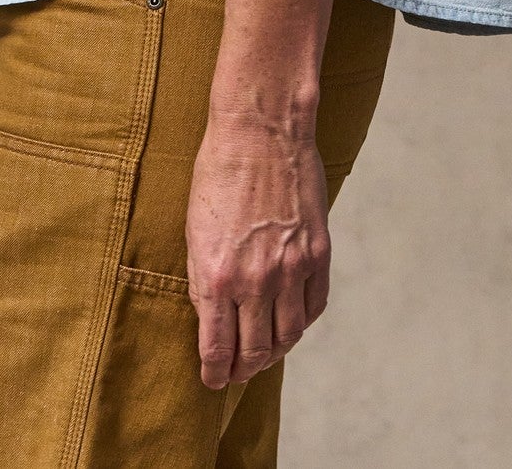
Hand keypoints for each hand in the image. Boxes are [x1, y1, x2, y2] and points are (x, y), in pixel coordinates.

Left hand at [185, 112, 332, 389]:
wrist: (260, 130)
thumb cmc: (218, 174)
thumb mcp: (194, 230)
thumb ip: (204, 280)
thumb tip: (211, 319)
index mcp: (217, 276)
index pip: (218, 349)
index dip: (215, 373)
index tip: (213, 381)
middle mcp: (256, 281)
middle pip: (256, 351)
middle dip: (244, 369)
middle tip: (238, 373)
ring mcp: (291, 269)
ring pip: (288, 336)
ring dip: (274, 352)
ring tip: (264, 353)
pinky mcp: (318, 253)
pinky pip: (313, 307)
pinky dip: (302, 323)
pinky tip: (291, 321)